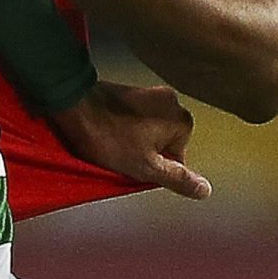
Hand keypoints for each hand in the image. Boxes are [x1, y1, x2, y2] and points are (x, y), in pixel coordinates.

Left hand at [48, 79, 211, 200]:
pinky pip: (132, 116)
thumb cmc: (108, 136)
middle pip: (163, 141)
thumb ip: (178, 179)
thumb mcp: (145, 167)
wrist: (72, 102)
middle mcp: (170, 100)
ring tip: (110, 140)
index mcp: (182, 119)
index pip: (177, 158)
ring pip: (146, 129)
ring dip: (131, 138)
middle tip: (121, 151)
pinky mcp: (128, 89)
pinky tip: (105, 129)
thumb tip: (205, 190)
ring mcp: (148, 91)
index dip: (154, 167)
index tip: (134, 162)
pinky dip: (121, 125)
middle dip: (144, 151)